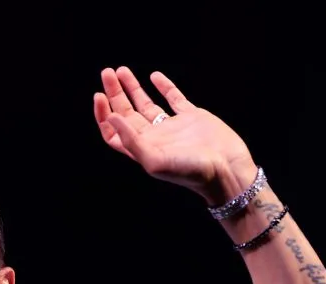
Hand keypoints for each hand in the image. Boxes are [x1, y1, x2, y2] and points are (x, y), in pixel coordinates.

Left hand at [93, 67, 256, 204]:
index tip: (99, 95)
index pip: (114, 132)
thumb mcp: (155, 160)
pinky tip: (154, 76)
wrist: (226, 170)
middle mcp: (154, 138)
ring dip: (133, 88)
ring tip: (120, 70)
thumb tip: (111, 118)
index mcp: (142, 149)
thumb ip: (131, 141)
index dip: (103, 114)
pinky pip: (174, 98)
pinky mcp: (192, 117)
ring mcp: (173, 127)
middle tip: (107, 72)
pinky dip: (164, 86)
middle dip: (115, 93)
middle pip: (126, 113)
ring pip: (146, 104)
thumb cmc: (191, 172)